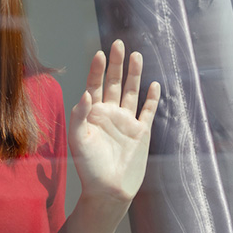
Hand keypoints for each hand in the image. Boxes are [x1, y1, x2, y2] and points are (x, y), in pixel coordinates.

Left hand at [68, 40, 160, 203]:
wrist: (108, 189)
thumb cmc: (88, 166)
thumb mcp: (78, 139)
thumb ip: (80, 115)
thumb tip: (86, 93)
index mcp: (92, 112)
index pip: (94, 84)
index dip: (97, 69)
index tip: (99, 53)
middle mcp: (109, 113)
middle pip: (113, 82)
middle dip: (116, 64)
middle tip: (118, 43)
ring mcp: (126, 121)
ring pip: (131, 92)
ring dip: (134, 74)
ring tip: (136, 55)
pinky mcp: (141, 132)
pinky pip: (147, 111)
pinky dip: (152, 98)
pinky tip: (154, 84)